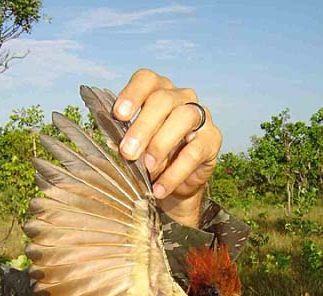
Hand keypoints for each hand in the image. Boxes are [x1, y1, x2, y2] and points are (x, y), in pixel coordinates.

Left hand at [113, 69, 222, 227]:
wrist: (174, 183)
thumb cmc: (149, 156)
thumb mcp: (134, 146)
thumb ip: (124, 139)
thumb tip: (110, 142)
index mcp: (158, 91)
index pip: (146, 80)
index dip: (132, 94)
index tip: (119, 115)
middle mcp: (181, 97)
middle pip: (162, 100)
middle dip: (142, 127)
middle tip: (127, 152)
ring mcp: (200, 116)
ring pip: (183, 118)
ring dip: (161, 144)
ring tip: (147, 168)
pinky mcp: (213, 139)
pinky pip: (194, 152)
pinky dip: (174, 173)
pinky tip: (159, 188)